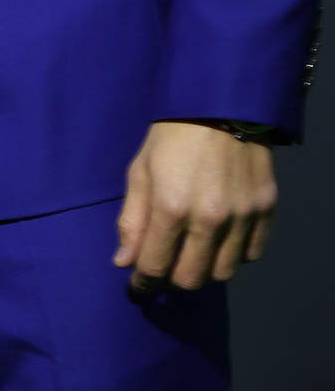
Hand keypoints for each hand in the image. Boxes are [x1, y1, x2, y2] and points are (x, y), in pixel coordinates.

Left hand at [114, 120, 276, 292]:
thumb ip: (132, 219)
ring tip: (195, 249)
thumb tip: (124, 263)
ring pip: (223, 272)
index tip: (139, 287)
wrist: (220, 104)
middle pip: (191, 279)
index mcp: (171, 208)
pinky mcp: (266, 209)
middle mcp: (210, 219)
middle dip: (173, 277)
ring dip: (205, 268)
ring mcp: (242, 216)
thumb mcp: (141, 170)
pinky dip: (235, 253)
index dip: (143, 283)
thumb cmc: (171, 135)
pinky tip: (223, 237)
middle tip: (167, 263)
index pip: (155, 268)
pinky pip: (252, 253)